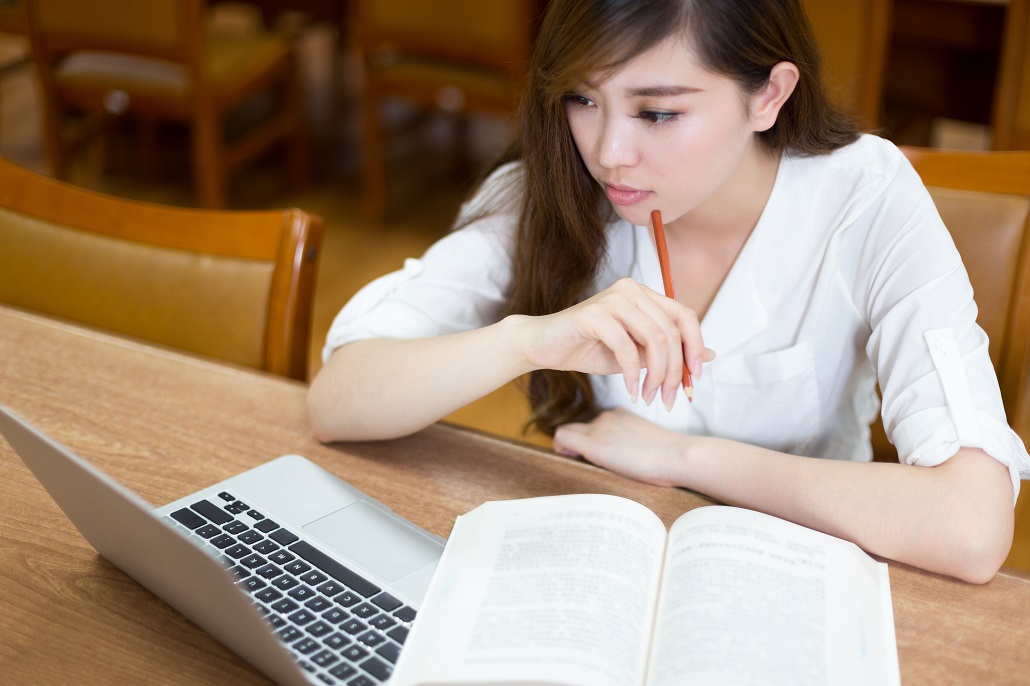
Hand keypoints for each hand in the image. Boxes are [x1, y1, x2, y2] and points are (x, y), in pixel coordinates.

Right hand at [515, 278, 708, 408]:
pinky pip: (626, 346)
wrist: (543, 346)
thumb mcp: (636, 354)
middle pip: (672, 331)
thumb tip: (710, 356)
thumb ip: (667, 352)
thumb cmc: (589, 348)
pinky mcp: (594, 314)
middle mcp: (631, 290)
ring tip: (649, 397)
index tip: (694, 381)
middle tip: (668, 399)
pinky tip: (631, 391)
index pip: (685, 316)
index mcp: (644, 295)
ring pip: (655, 338)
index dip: (696, 349)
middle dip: (675, 371)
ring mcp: (613, 298)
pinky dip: (633, 374)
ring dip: (656, 375)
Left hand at [553, 408, 701, 486]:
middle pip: (580, 426)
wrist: (677, 455)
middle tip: (582, 458)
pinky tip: (570, 457)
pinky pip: (562, 437)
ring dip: (570, 447)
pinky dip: (561, 447)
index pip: (596, 422)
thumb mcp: (649, 441)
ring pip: (568, 431)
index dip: (592, 437)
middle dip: (578, 442)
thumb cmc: (671, 455)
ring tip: (579, 460)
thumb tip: (629, 455)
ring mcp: (599, 429)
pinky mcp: (593, 444)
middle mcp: (606, 417)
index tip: (599, 453)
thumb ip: (633, 441)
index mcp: (621, 415)